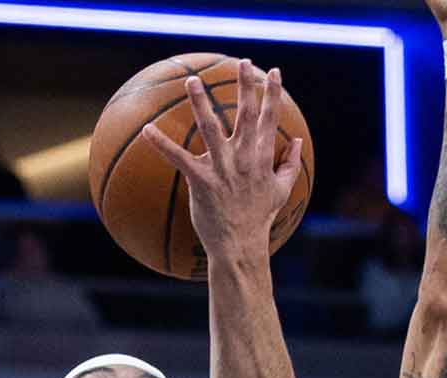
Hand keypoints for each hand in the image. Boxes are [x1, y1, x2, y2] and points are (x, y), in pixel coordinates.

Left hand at [141, 60, 302, 260]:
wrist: (240, 245)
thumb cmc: (259, 218)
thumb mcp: (282, 190)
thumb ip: (290, 164)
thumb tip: (298, 141)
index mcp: (263, 158)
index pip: (270, 120)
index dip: (273, 94)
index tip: (274, 72)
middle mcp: (244, 159)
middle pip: (245, 115)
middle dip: (245, 87)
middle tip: (243, 63)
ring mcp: (223, 169)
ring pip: (210, 128)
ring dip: (200, 103)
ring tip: (192, 81)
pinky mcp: (201, 181)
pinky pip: (179, 158)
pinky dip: (162, 144)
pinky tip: (148, 129)